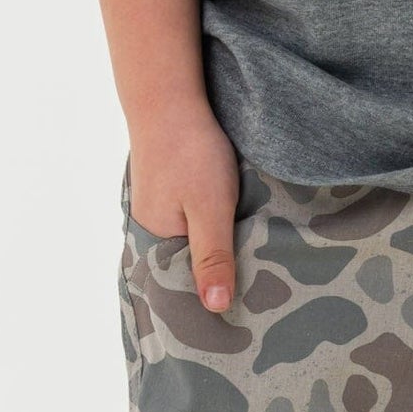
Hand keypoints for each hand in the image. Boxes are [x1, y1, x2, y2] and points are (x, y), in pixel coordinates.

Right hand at [128, 111, 241, 310]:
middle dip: (220, 278)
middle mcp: (152, 230)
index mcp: (155, 241)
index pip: (185, 288)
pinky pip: (196, 222)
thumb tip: (215, 307)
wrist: (170, 97)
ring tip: (255, 268)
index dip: (214, 299)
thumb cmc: (190, 152)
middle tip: (260, 293)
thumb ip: (212, 256)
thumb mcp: (210, 208)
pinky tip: (239, 230)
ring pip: (196, 243)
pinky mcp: (172, 193)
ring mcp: (161, 210)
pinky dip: (216, 228)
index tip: (247, 315)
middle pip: (190, 267)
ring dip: (221, 251)